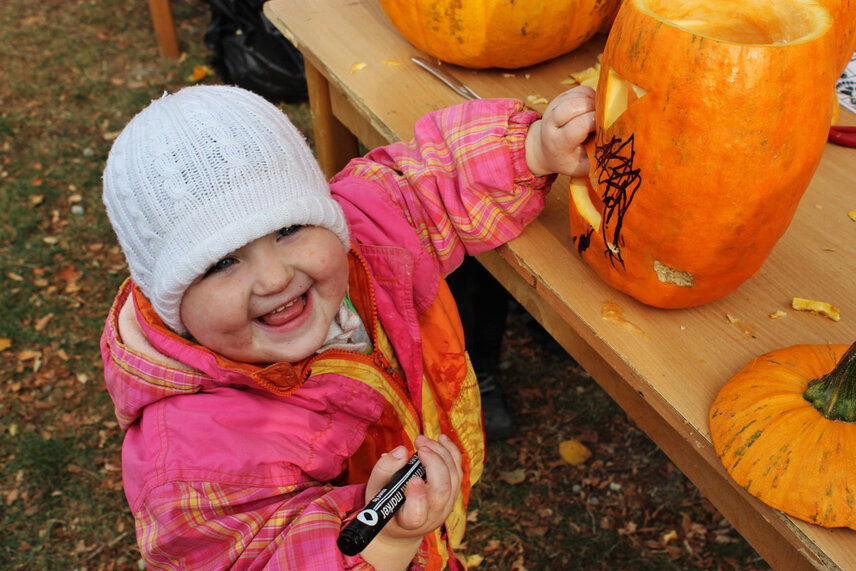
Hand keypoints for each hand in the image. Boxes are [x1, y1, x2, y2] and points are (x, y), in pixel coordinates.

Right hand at [359, 435, 462, 569]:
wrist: (401, 524)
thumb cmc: (385, 505)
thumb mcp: (376, 489)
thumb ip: (384, 469)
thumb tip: (402, 450)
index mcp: (408, 522)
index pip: (417, 514)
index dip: (418, 497)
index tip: (413, 479)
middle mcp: (432, 516)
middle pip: (442, 490)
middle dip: (434, 462)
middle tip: (419, 445)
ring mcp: (446, 506)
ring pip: (453, 478)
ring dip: (441, 452)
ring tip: (422, 440)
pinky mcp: (453, 495)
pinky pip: (458, 472)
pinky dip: (451, 453)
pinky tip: (441, 440)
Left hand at [524, 85, 595, 176]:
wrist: (546, 149)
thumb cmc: (569, 159)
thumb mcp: (583, 166)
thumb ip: (598, 156)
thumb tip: (618, 144)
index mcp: (557, 143)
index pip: (578, 126)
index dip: (595, 122)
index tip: (604, 127)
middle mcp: (551, 123)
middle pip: (573, 107)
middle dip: (594, 109)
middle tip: (604, 118)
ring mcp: (554, 107)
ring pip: (579, 95)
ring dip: (594, 102)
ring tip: (599, 114)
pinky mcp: (560, 98)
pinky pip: (580, 90)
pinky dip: (592, 96)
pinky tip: (594, 108)